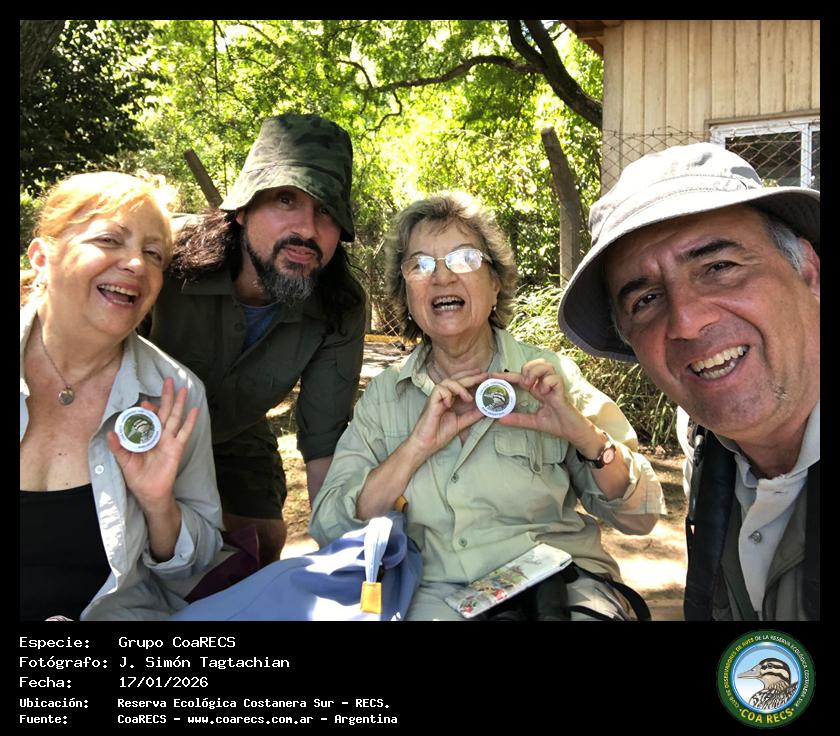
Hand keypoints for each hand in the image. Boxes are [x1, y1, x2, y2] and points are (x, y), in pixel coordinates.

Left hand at [107, 377, 197, 514]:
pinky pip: (185, 432)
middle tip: (168, 379)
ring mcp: (169, 440)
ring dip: (179, 403)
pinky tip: (195, 409)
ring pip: (175, 417)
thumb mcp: (123, 461)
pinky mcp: (177, 448)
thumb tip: (110, 433)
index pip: (147, 417)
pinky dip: (190, 421)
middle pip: (164, 411)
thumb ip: (118, 447)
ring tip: (183, 389)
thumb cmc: (136, 476)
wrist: (149, 492)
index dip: (147, 409)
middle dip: (167, 395)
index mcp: (145, 436)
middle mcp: (158, 435)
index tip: (144, 403)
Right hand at [406, 369, 486, 458]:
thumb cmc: (440, 433)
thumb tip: (486, 409)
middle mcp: (443, 395)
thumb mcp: (461, 423)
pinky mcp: (431, 402)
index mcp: (449, 398)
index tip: (483, 375)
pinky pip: (440, 390)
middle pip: (456, 379)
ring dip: (460, 387)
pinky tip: (450, 404)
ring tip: (468, 398)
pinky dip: (447, 394)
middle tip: (483, 375)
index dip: (471, 377)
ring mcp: (436, 397)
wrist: (427, 444)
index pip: (461, 382)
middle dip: (471, 376)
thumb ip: (472, 415)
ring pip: (448, 381)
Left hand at [494, 359, 593, 444]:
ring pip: (546, 366)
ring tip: (532, 385)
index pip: (522, 377)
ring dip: (535, 373)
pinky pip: (554, 379)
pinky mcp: (562, 392)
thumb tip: (500, 419)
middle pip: (536, 363)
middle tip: (524, 383)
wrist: (573, 433)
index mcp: (539, 390)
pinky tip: (545, 393)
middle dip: (526, 369)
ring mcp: (555, 387)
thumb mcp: (533, 422)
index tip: (493, 376)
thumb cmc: (557, 425)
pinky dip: (547, 383)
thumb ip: (518, 419)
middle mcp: (546, 385)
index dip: (508, 375)